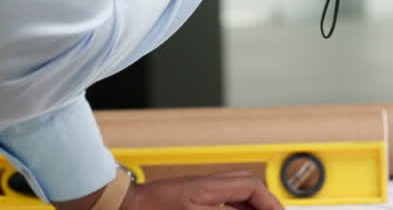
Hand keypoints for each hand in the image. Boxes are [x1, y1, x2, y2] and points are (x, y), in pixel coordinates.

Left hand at [121, 172, 282, 209]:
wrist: (122, 207)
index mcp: (211, 186)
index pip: (253, 187)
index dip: (270, 203)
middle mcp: (208, 185)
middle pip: (249, 188)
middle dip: (265, 204)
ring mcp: (199, 191)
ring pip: (237, 195)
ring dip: (252, 207)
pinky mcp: (191, 199)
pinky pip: (223, 200)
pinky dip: (237, 208)